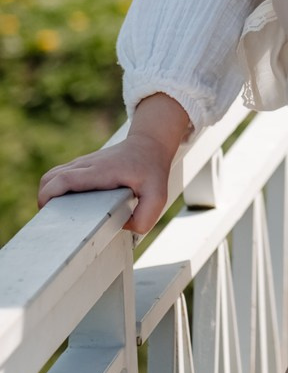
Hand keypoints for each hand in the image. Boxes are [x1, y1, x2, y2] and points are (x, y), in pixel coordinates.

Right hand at [37, 93, 190, 234]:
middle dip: (44, 198)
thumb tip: (124, 228)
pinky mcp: (83, 166)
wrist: (150, 144)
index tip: (48, 212)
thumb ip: (146, 217)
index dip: (49, 195)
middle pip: (51, 177)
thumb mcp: (158, 194)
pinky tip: (68, 205)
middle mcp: (87, 165)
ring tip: (60, 214)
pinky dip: (56, 189)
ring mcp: (83, 163)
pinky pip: (60, 176)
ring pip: (53, 175)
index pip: (64, 179)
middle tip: (53, 219)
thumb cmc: (152, 169)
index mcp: (100, 171)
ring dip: (49, 194)